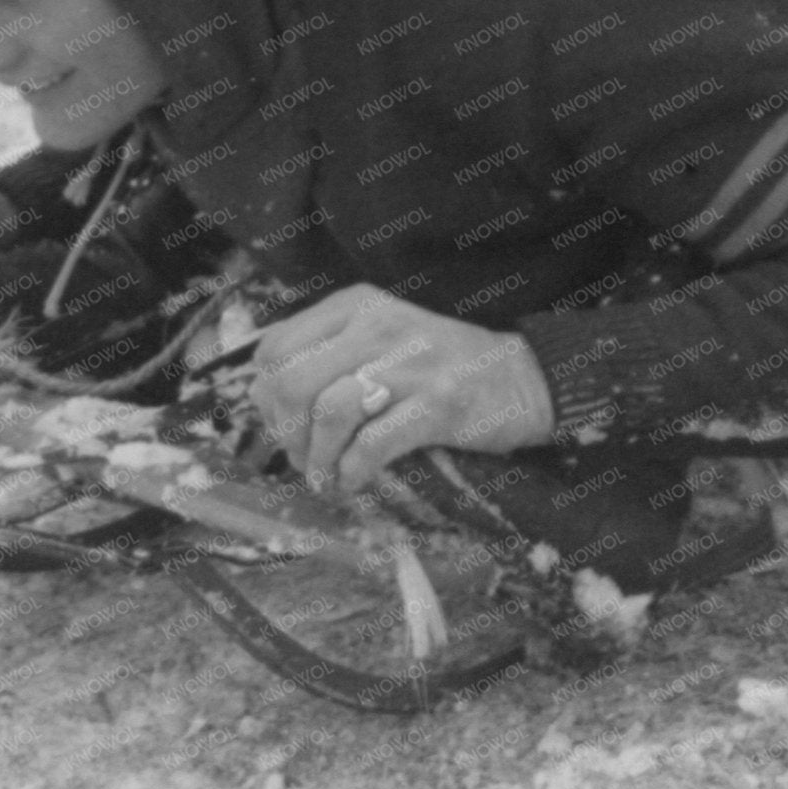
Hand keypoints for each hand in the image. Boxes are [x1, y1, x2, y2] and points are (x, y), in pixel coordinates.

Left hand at [251, 284, 554, 497]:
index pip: (274, 348)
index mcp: (355, 306)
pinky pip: (372, 444)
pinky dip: (351, 473)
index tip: (284, 428)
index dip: (266, 398)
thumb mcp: (380, 338)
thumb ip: (329, 356)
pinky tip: (354, 482)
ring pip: (327, 411)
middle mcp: (378, 325)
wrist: (521, 378)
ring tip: (327, 477)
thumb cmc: (440, 366)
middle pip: (290, 381)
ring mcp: (410, 363)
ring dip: (317, 458)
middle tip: (303, 460)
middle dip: (286, 433)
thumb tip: (271, 406)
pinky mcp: (438, 404)